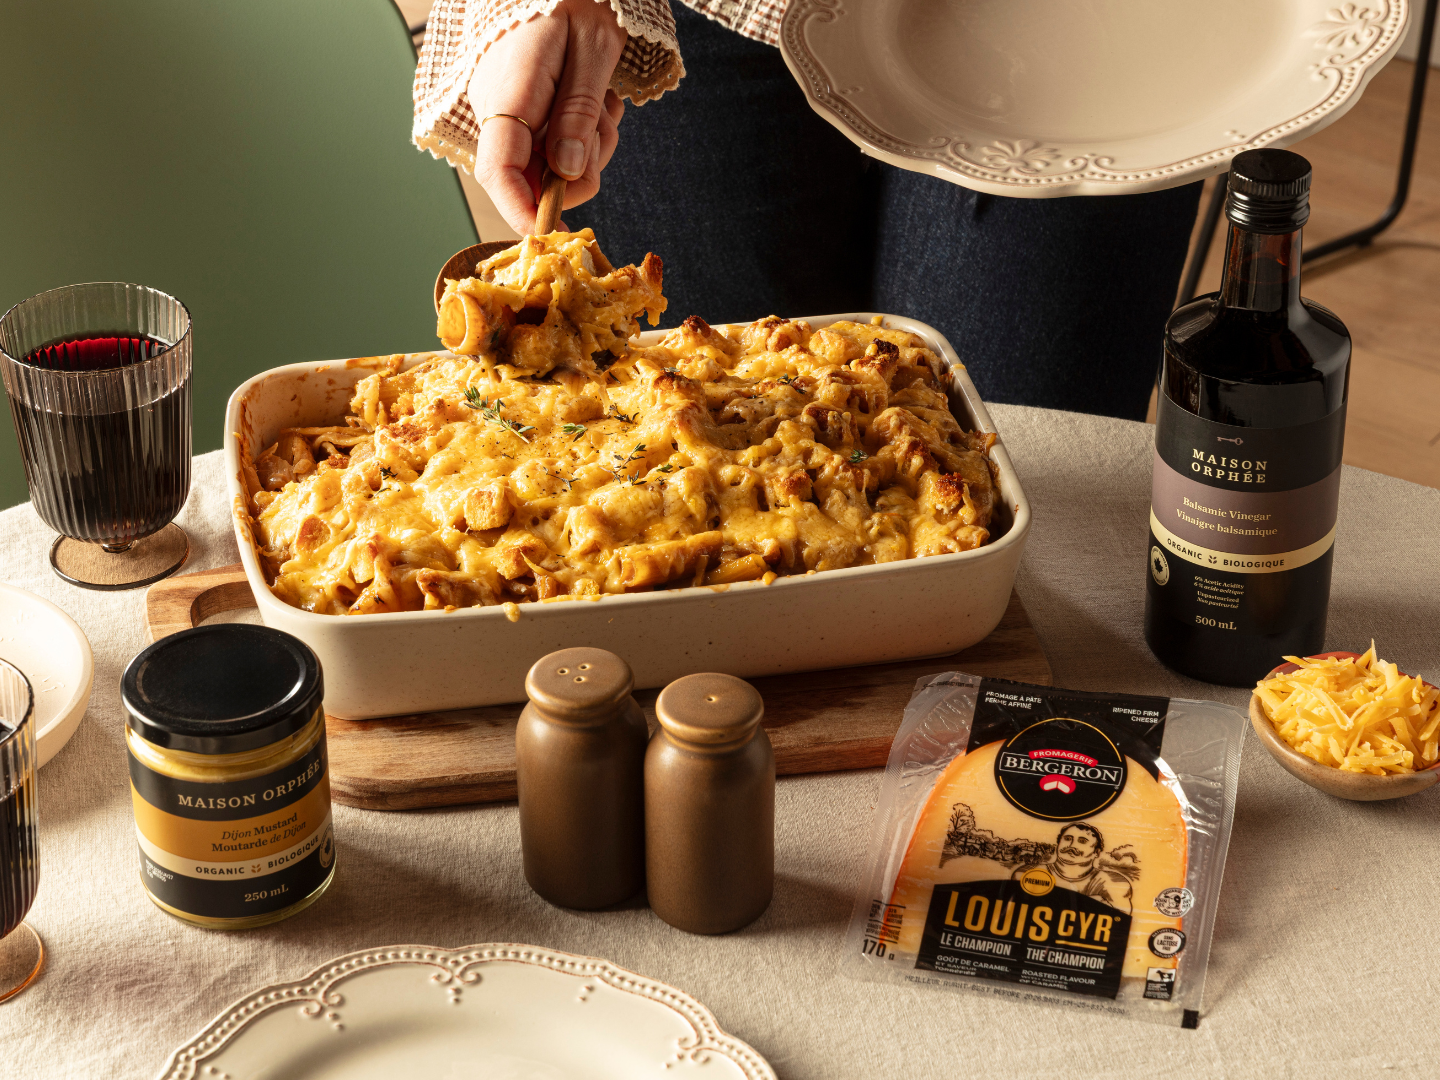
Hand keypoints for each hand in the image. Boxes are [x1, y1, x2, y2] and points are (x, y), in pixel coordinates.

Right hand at [468, 0, 626, 234]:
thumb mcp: (592, 52)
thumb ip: (578, 114)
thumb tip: (566, 173)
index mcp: (508, 94)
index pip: (500, 173)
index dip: (522, 212)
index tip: (554, 233)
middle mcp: (497, 108)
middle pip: (533, 178)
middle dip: (580, 169)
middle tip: (606, 126)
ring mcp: (505, 111)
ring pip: (550, 164)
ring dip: (589, 146)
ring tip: (603, 102)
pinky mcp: (519, 111)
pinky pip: (552, 143)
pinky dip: (582, 132)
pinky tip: (593, 100)